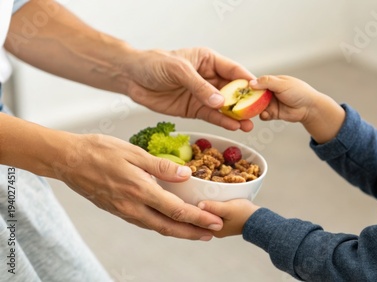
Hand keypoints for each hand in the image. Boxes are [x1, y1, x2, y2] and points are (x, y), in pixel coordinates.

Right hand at [53, 133, 222, 240]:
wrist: (68, 160)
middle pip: (168, 227)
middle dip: (192, 232)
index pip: (176, 210)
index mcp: (140, 191)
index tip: (214, 222)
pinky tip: (169, 221)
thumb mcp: (134, 152)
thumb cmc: (99, 151)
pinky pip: (144, 222)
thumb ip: (161, 166)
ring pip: (156, 227)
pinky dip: (161, 225)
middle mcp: (132, 207)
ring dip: (178, 231)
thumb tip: (186, 175)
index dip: (198, 218)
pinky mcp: (117, 210)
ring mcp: (124, 211)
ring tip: (195, 231)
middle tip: (211, 234)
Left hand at [125, 47, 254, 131]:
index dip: (247, 81)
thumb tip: (220, 102)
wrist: (132, 78)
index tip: (260, 92)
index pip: (233, 70)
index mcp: (208, 61)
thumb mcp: (178, 70)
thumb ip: (199, 86)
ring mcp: (202, 95)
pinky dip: (222, 122)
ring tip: (248, 125)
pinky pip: (211, 116)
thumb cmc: (154, 64)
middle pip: (233, 91)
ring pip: (224, 106)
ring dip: (236, 116)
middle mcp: (209, 78)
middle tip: (257, 113)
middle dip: (245, 102)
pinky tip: (232, 127)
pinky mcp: (194, 109)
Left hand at [198, 199, 260, 237]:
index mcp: (213, 230)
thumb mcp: (228, 209)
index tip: (189, 197)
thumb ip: (213, 207)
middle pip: (201, 216)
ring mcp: (220, 225)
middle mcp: (214, 229)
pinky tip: (211, 197)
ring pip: (208, 213)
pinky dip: (212, 205)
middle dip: (197, 206)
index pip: (196, 219)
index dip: (192, 208)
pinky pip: (214, 212)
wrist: (259, 219)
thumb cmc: (244, 214)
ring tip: (200, 193)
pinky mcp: (225, 219)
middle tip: (193, 193)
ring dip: (205, 205)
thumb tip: (199, 204)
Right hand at [250, 75, 345, 142]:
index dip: (249, 87)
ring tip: (253, 110)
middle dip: (249, 100)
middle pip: (255, 96)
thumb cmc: (299, 92)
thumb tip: (251, 83)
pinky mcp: (273, 113)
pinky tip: (264, 115)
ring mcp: (271, 103)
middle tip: (243, 103)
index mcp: (272, 82)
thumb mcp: (282, 84)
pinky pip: (264, 115)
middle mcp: (270, 92)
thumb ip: (266, 82)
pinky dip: (262, 116)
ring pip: (258, 106)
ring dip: (255, 109)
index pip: (257, 83)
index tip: (242, 91)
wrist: (309, 108)